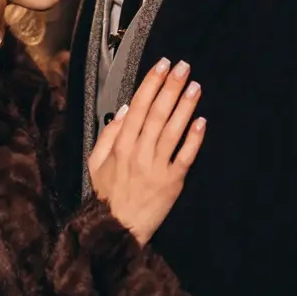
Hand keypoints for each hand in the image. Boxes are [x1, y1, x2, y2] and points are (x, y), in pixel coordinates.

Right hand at [88, 59, 205, 244]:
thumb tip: (126, 108)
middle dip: (171, 87)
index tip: (162, 66)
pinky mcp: (172, 182)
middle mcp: (139, 152)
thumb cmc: (107, 195)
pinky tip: (201, 121)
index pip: (138, 106)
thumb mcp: (95, 162)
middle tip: (183, 67)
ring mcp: (156, 167)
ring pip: (173, 130)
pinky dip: (193, 138)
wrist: (117, 230)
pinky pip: (185, 156)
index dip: (151, 84)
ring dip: (185, 106)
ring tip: (195, 86)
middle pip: (157, 113)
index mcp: (120, 145)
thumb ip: (109, 133)